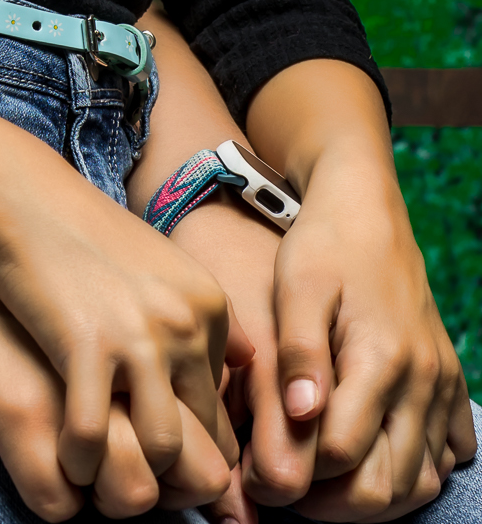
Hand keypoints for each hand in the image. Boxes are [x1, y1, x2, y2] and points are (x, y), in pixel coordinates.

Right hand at [0, 168, 248, 492]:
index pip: (224, 409)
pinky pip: (94, 435)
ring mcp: (137, 335)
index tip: (164, 459)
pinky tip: (67, 459)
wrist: (22, 194)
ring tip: (107, 478)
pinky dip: (81, 460)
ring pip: (163, 447)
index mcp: (208, 306)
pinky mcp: (85, 345)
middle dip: (174, 473)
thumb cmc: (84, 231)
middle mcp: (185, 323)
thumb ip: (205, 314)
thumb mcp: (161, 263)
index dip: (196, 446)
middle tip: (141, 486)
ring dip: (134, 475)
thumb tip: (249, 358)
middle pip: (203, 436)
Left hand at [169, 155, 474, 522]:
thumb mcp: (296, 286)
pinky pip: (447, 454)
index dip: (295, 475)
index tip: (256, 476)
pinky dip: (415, 472)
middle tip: (284, 493)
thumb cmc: (322, 245)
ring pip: (421, 481)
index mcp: (380, 358)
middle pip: (386, 484)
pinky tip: (372, 459)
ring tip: (321, 486)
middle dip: (331, 503)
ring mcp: (441, 384)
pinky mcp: (449, 382)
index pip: (341, 453)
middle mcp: (421, 380)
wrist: (367, 209)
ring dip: (373, 498)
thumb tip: (303, 415)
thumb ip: (300, 351)